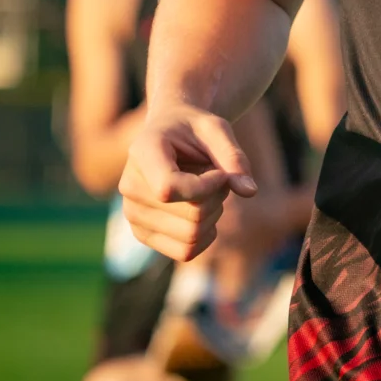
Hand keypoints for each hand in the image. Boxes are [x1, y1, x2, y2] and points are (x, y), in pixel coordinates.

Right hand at [118, 105, 257, 260]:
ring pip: (190, 236)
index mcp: (143, 152)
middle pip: (190, 216)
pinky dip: (206, 235)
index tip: (219, 171)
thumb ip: (234, 157)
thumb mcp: (218, 129)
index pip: (170, 189)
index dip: (207, 186)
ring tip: (209, 192)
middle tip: (220, 178)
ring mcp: (132, 214)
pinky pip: (185, 251)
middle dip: (218, 198)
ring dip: (213, 215)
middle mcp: (129, 186)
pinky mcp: (143, 233)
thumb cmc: (195, 129)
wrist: (170, 135)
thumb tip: (250, 192)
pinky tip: (205, 211)